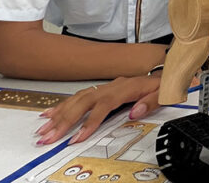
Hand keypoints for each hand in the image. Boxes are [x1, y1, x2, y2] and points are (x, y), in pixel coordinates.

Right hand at [35, 75, 161, 144]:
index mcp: (126, 88)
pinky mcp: (100, 90)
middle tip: (48, 137)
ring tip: (43, 129)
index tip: (77, 138)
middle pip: (83, 103)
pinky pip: (78, 97)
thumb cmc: (163, 84)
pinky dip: (62, 106)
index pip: (103, 106)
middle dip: (64, 121)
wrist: (164, 70)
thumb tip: (135, 112)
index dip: (89, 122)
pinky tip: (49, 114)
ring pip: (77, 100)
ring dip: (59, 115)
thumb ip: (151, 102)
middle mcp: (111, 87)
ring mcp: (104, 88)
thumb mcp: (164, 93)